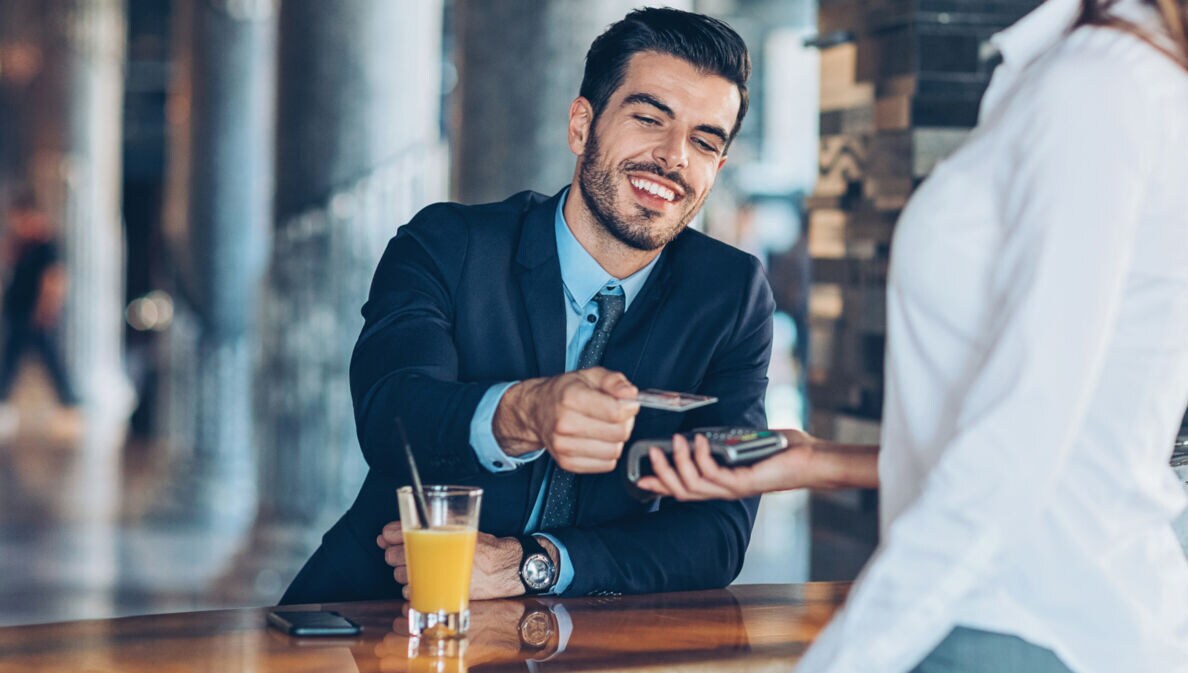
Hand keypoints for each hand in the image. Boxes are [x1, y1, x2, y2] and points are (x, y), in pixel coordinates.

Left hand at [378, 521, 525, 599]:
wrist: (503, 569)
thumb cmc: (485, 549)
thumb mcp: (463, 526)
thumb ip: (435, 524)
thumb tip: (402, 529)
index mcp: (435, 535)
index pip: (397, 533)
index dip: (389, 534)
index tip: (386, 536)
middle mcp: (430, 556)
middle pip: (393, 555)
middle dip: (397, 553)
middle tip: (409, 551)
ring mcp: (430, 577)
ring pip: (399, 576)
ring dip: (405, 572)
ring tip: (423, 568)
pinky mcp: (433, 595)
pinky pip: (409, 594)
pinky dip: (413, 589)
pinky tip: (426, 582)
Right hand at [494, 366, 639, 472]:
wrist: (537, 411)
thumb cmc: (565, 392)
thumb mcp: (590, 376)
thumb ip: (615, 381)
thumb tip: (631, 395)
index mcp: (571, 397)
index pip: (615, 412)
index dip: (629, 408)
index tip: (628, 404)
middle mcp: (564, 423)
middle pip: (618, 433)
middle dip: (625, 423)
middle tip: (617, 416)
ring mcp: (563, 446)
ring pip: (614, 451)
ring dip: (617, 440)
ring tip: (606, 428)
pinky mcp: (566, 463)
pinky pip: (605, 464)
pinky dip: (607, 454)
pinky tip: (598, 441)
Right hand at [636, 430, 817, 500]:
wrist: (810, 460)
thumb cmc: (782, 451)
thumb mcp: (745, 444)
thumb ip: (725, 442)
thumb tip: (705, 431)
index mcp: (722, 485)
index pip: (685, 490)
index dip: (661, 485)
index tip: (640, 478)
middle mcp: (725, 491)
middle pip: (682, 491)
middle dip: (663, 473)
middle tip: (652, 452)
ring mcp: (733, 488)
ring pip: (693, 484)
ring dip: (680, 461)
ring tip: (676, 440)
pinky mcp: (743, 482)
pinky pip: (713, 473)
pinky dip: (701, 456)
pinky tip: (698, 440)